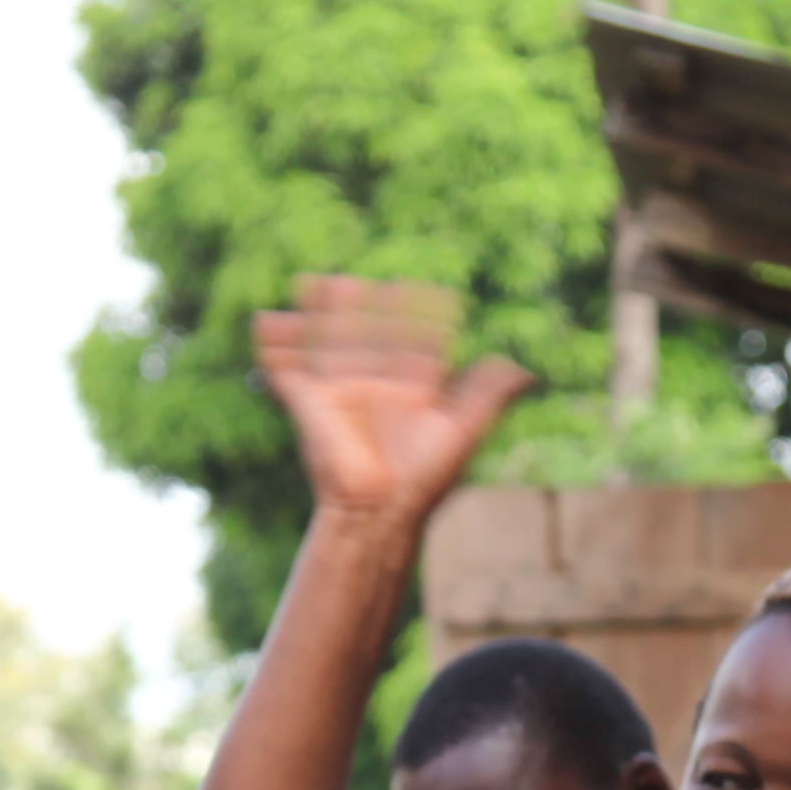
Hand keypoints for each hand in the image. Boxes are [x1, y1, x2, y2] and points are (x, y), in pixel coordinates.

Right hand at [252, 276, 530, 527]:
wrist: (378, 509)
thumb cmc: (423, 478)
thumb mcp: (464, 431)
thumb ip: (489, 397)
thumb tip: (526, 373)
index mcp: (409, 393)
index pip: (414, 345)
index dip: (418, 317)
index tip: (423, 289)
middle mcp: (374, 391)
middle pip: (366, 338)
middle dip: (361, 309)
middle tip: (360, 280)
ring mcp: (340, 396)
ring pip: (327, 345)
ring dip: (319, 317)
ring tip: (313, 283)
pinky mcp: (309, 405)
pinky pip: (287, 372)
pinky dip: (274, 348)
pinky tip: (264, 321)